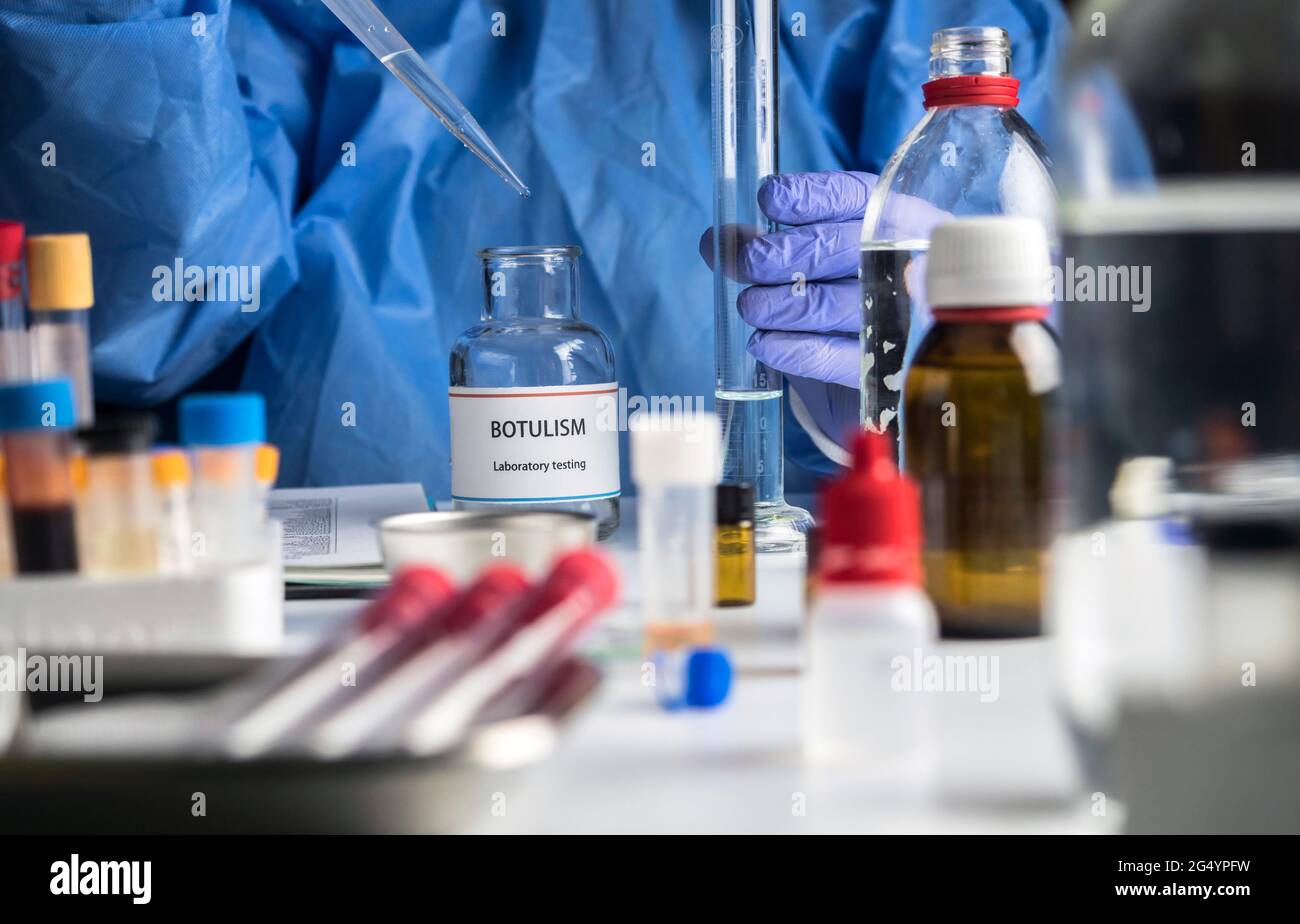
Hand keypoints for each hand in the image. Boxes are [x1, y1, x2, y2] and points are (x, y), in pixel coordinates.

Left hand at [699, 170, 875, 452]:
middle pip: (844, 249)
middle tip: (746, 264)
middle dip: (782, 254)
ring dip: (778, 304)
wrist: (881, 364)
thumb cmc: (845, 293)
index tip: (770, 198)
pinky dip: (790, 348)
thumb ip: (767, 245)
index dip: (811, 196)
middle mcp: (910, 263)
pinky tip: (762, 343)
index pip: (858, 198)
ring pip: (832, 304)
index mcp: (898, 220)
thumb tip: (715, 242)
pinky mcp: (885, 368)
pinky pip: (833, 357)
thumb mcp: (813, 260)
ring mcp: (903, 318)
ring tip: (751, 306)